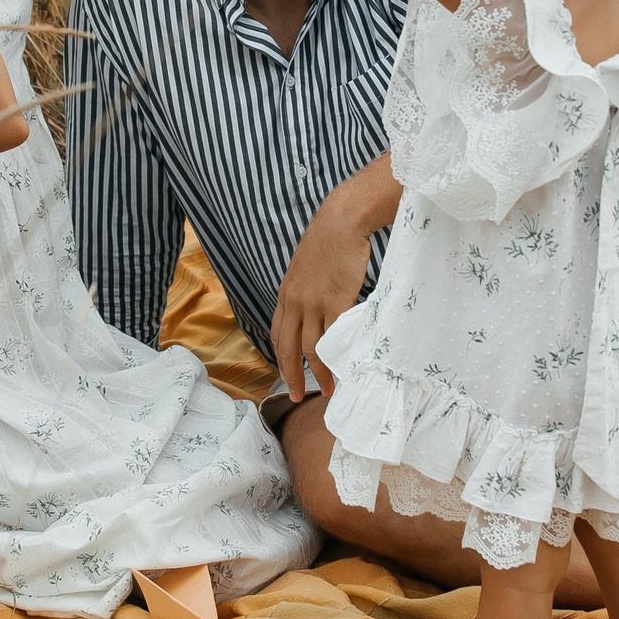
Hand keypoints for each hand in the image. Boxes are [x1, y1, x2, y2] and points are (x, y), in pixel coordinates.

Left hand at [270, 208, 368, 401]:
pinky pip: (332, 337)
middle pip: (287, 348)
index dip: (280, 357)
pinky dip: (335, 357)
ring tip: (327, 390)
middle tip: (298, 396)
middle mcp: (294, 301)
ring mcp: (313, 303)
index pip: (276, 333)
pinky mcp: (335, 302)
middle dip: (291, 375)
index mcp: (286, 293)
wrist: (341, 222)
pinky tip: (342, 368)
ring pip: (309, 348)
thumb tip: (315, 307)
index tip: (286, 374)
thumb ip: (307, 289)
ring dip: (317, 373)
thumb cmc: (330, 241)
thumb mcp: (307, 267)